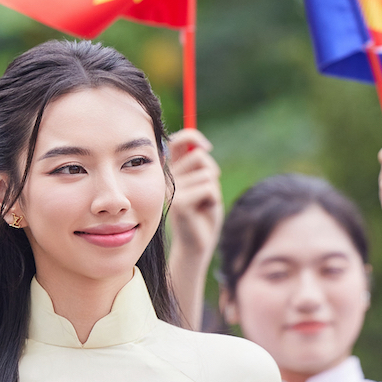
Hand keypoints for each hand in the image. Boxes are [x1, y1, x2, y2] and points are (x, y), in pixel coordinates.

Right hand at [166, 130, 223, 262]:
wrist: (197, 244)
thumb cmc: (203, 213)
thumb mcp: (203, 183)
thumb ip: (200, 165)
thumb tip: (202, 145)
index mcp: (172, 171)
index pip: (177, 141)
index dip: (193, 136)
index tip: (207, 146)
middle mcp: (168, 179)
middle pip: (199, 156)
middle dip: (212, 172)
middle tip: (208, 191)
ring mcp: (172, 191)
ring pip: (207, 173)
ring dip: (214, 189)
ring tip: (204, 203)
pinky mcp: (179, 203)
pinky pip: (209, 188)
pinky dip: (214, 198)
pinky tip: (204, 210)